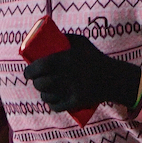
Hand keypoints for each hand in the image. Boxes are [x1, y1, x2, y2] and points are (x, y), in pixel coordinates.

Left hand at [23, 33, 140, 113]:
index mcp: (63, 60)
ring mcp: (69, 91)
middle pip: (41, 83)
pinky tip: (51, 102)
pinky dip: (52, 105)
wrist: (113, 77)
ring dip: (43, 94)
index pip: (38, 67)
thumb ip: (65, 37)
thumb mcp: (81, 42)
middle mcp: (64, 76)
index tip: (28, 72)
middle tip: (36, 80)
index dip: (29, 72)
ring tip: (44, 91)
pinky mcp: (75, 102)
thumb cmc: (94, 57)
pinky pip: (57, 107)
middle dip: (36, 83)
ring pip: (47, 96)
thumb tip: (48, 35)